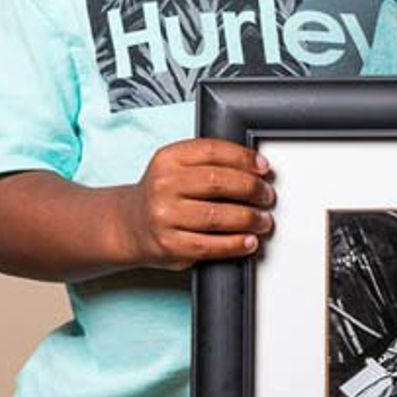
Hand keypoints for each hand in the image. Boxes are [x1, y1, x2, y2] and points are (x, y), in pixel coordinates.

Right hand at [114, 139, 274, 269]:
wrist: (130, 225)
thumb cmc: (164, 195)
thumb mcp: (177, 168)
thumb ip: (210, 164)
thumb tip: (256, 169)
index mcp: (168, 159)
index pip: (213, 151)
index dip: (244, 158)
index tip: (263, 167)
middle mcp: (163, 185)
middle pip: (219, 182)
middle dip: (252, 189)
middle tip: (267, 196)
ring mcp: (164, 216)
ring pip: (218, 216)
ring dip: (249, 219)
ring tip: (263, 220)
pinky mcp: (170, 245)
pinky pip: (210, 245)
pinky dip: (235, 244)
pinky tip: (248, 241)